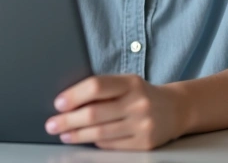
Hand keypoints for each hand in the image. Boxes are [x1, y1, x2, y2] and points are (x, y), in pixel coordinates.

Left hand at [44, 74, 187, 150]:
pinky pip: (111, 144)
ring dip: (77, 135)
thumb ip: (104, 88)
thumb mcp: (127, 83)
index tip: (58, 103)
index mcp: (131, 83)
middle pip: (95, 113)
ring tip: (63, 134)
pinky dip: (95, 142)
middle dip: (68, 120)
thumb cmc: (142, 94)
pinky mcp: (144, 143)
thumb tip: (69, 100)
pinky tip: (84, 139)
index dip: (74, 95)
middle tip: (52, 124)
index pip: (97, 86)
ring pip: (100, 132)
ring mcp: (142, 124)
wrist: (175, 109)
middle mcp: (138, 103)